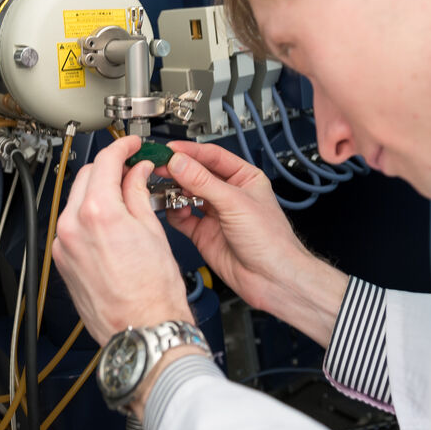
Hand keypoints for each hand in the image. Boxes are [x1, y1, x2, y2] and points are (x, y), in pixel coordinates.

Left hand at [52, 136, 192, 344]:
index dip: (122, 147)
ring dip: (97, 191)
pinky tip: (111, 221)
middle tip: (132, 168)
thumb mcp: (152, 230)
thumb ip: (138, 194)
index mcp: (97, 213)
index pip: (105, 162)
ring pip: (76, 200)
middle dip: (108, 168)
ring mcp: (64, 246)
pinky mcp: (63, 261)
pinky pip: (72, 225)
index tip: (131, 145)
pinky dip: (89, 214)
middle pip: (86, 177)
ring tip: (125, 196)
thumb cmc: (153, 292)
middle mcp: (72, 227)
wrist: (143, 329)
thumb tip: (136, 174)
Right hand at [160, 141, 309, 311]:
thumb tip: (180, 163)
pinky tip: (172, 210)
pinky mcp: (204, 234)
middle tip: (159, 167)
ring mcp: (215, 214)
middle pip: (196, 174)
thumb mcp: (234, 202)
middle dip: (178, 171)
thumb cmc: (271, 240)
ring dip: (174, 191)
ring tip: (163, 188)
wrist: (271, 278)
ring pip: (186, 195)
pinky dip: (173, 213)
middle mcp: (228, 194)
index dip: (190, 152)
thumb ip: (203, 182)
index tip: (169, 150)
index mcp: (244, 178)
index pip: (212, 157)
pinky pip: (182, 218)